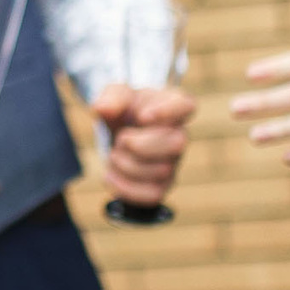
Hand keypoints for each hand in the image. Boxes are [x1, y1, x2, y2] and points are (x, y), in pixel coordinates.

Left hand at [95, 82, 194, 209]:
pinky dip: (126, 188)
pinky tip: (110, 175)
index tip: (141, 116)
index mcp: (172, 106)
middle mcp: (179, 135)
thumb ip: (111, 97)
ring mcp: (173, 163)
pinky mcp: (161, 185)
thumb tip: (103, 109)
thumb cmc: (125, 109)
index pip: (186, 105)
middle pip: (177, 143)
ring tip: (114, 154)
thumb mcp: (116, 94)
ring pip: (161, 171)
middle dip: (139, 143)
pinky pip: (153, 195)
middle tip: (121, 137)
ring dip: (127, 164)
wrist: (119, 131)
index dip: (167, 111)